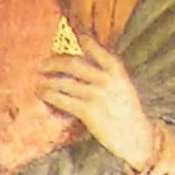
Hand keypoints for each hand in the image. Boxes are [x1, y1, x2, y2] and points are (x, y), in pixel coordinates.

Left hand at [38, 35, 153, 166]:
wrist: (136, 135)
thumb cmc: (126, 111)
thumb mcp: (122, 87)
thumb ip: (106, 75)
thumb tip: (81, 62)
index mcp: (117, 72)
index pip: (98, 51)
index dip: (85, 43)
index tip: (73, 38)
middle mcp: (107, 80)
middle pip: (73, 64)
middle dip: (54, 62)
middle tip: (41, 65)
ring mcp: (97, 95)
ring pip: (64, 82)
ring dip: (47, 81)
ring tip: (38, 82)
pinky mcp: (88, 111)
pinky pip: (63, 100)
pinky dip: (49, 95)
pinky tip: (42, 94)